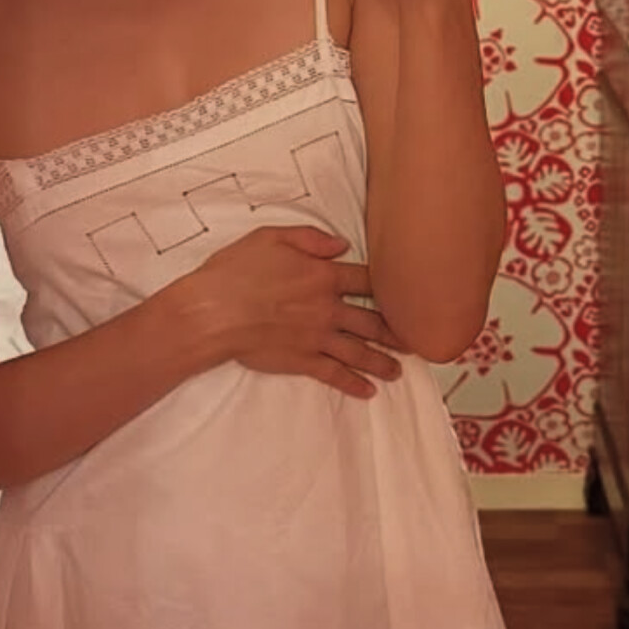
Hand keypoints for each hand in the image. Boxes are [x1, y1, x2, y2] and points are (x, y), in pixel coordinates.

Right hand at [188, 224, 408, 398]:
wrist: (213, 312)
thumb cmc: (235, 271)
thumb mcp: (270, 237)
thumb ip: (310, 238)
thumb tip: (341, 245)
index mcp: (322, 275)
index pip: (365, 281)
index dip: (388, 287)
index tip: (404, 295)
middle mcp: (327, 308)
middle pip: (372, 321)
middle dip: (395, 332)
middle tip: (415, 342)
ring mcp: (316, 337)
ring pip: (359, 351)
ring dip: (381, 362)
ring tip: (398, 371)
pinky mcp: (302, 361)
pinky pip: (335, 374)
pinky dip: (353, 384)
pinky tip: (367, 392)